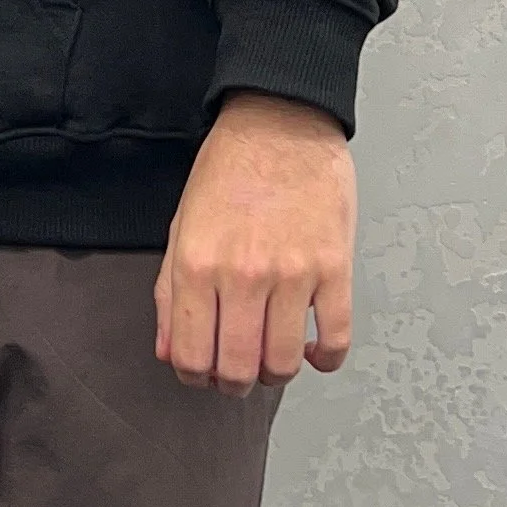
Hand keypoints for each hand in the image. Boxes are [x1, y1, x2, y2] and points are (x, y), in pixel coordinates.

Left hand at [156, 93, 356, 389]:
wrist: (280, 122)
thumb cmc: (229, 170)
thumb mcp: (181, 227)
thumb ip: (170, 294)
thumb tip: (170, 351)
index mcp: (197, 265)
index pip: (191, 356)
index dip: (196, 378)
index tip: (204, 375)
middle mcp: (242, 275)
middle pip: (237, 368)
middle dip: (234, 384)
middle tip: (238, 375)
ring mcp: (292, 274)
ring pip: (285, 362)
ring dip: (277, 374)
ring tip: (273, 361)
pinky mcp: (334, 268)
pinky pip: (336, 337)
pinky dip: (326, 359)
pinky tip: (316, 353)